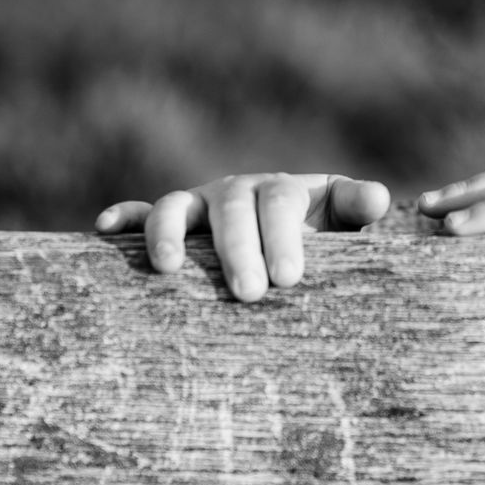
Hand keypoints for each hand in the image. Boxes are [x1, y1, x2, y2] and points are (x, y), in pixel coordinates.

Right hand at [96, 174, 390, 300]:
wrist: (285, 239)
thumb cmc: (319, 239)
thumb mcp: (342, 222)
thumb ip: (357, 208)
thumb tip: (379, 200)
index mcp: (283, 191)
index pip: (282, 202)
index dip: (283, 235)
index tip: (289, 278)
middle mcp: (238, 191)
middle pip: (233, 209)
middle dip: (238, 248)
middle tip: (250, 294)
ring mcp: (200, 205)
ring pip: (178, 207)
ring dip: (169, 232)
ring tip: (169, 268)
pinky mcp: (168, 223)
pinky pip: (139, 213)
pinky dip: (123, 218)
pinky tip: (106, 229)